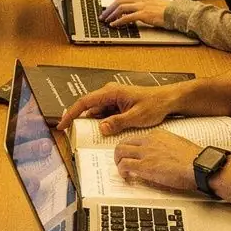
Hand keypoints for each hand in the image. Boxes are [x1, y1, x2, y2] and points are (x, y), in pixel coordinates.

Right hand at [57, 82, 173, 134]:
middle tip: (72, 135)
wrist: (168, 100)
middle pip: (88, 108)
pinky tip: (103, 134)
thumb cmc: (155, 104)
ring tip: (88, 137)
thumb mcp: (136, 117)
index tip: (62, 125)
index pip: (84, 102)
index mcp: (111, 92)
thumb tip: (101, 128)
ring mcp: (113, 100)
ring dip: (93, 124)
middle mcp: (110, 94)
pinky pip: (105, 115)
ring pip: (97, 113)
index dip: (71, 114)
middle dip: (79, 121)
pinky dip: (103, 124)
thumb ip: (117, 123)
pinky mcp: (118, 106)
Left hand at [100, 0, 171, 28]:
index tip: (109, 10)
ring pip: (121, 8)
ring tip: (107, 20)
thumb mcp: (153, 3)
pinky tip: (115, 24)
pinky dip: (119, 21)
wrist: (175, 13)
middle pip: (119, 1)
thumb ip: (143, 4)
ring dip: (111, 14)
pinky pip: (127, 17)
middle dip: (109, 9)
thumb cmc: (166, 10)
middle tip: (103, 15)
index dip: (114, 5)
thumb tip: (133, 11)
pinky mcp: (143, 14)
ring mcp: (141, 6)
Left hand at [115, 131, 199, 193]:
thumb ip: (165, 147)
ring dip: (118, 163)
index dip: (130, 148)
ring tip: (123, 171)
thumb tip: (161, 156)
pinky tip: (127, 177)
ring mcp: (145, 153)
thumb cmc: (194, 159)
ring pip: (120, 152)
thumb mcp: (177, 145)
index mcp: (157, 135)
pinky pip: (124, 165)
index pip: (135, 138)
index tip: (131, 155)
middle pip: (123, 143)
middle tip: (122, 163)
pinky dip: (122, 172)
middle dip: (119, 154)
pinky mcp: (145, 166)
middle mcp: (149, 141)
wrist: (200, 165)